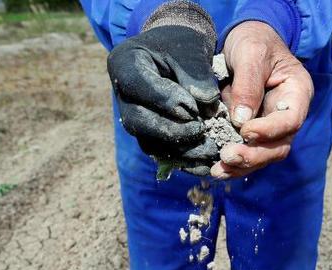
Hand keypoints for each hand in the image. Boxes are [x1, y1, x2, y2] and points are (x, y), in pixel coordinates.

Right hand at [107, 23, 219, 173]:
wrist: (178, 51)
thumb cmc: (182, 44)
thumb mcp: (190, 49)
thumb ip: (196, 75)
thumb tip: (206, 108)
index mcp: (124, 64)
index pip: (139, 86)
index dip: (165, 100)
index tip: (193, 107)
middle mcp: (122, 95)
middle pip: (138, 121)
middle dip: (172, 130)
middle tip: (201, 130)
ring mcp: (132, 116)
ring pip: (149, 142)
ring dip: (180, 151)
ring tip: (209, 150)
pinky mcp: (147, 133)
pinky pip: (160, 153)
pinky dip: (183, 160)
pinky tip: (205, 163)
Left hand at [211, 21, 313, 179]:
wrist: (247, 42)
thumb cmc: (254, 42)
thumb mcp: (251, 53)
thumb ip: (248, 84)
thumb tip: (241, 120)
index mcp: (297, 93)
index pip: (291, 120)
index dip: (270, 130)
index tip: (245, 131)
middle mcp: (289, 115)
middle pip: (280, 146)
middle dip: (254, 156)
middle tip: (228, 155)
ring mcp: (273, 128)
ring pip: (264, 156)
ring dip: (242, 166)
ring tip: (219, 170)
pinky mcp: (255, 134)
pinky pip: (249, 153)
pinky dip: (234, 165)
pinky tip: (217, 169)